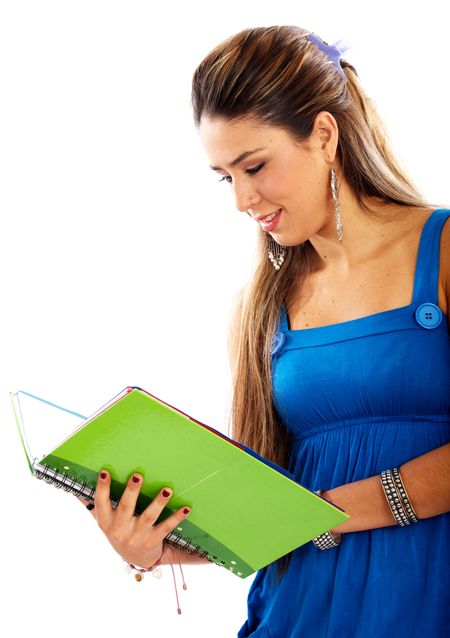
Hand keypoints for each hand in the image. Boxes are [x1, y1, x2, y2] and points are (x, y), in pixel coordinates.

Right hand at [76, 469, 190, 568]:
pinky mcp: (153, 541)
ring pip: (148, 517)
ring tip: (167, 490)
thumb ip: (91, 504)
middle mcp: (120, 530)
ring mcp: (137, 536)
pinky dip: (176, 518)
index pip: (101, 503)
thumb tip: (73, 486)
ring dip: (158, 503)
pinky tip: (186, 508)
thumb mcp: (103, 520)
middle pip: (125, 508)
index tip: (104, 471)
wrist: (136, 559)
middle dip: (131, 492)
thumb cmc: (118, 531)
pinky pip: (166, 528)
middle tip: (137, 475)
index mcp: (105, 522)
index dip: (102, 488)